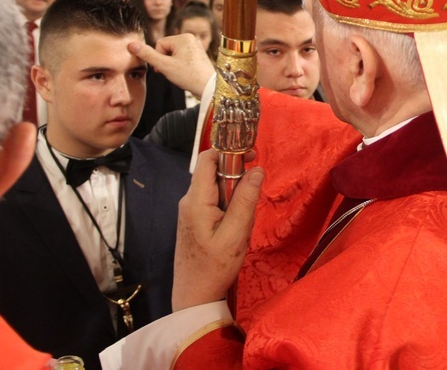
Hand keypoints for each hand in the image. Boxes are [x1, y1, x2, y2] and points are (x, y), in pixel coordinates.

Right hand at [128, 34, 214, 97]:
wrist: (209, 88)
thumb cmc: (188, 76)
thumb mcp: (164, 66)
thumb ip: (147, 55)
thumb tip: (131, 44)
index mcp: (183, 37)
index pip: (160, 44)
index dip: (159, 58)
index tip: (166, 68)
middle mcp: (191, 38)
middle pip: (167, 49)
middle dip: (166, 61)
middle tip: (174, 72)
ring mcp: (196, 46)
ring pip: (174, 55)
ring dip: (172, 64)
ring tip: (181, 73)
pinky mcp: (198, 55)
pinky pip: (182, 58)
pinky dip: (180, 66)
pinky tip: (186, 73)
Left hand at [171, 149, 262, 311]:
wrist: (194, 296)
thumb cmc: (214, 268)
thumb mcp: (236, 234)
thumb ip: (246, 200)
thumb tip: (257, 170)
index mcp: (196, 200)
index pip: (209, 158)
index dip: (230, 150)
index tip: (252, 156)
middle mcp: (189, 200)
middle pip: (215, 172)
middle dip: (238, 178)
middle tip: (255, 194)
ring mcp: (190, 210)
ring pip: (218, 188)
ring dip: (236, 197)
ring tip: (244, 223)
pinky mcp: (195, 219)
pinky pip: (215, 202)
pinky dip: (230, 208)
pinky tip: (236, 229)